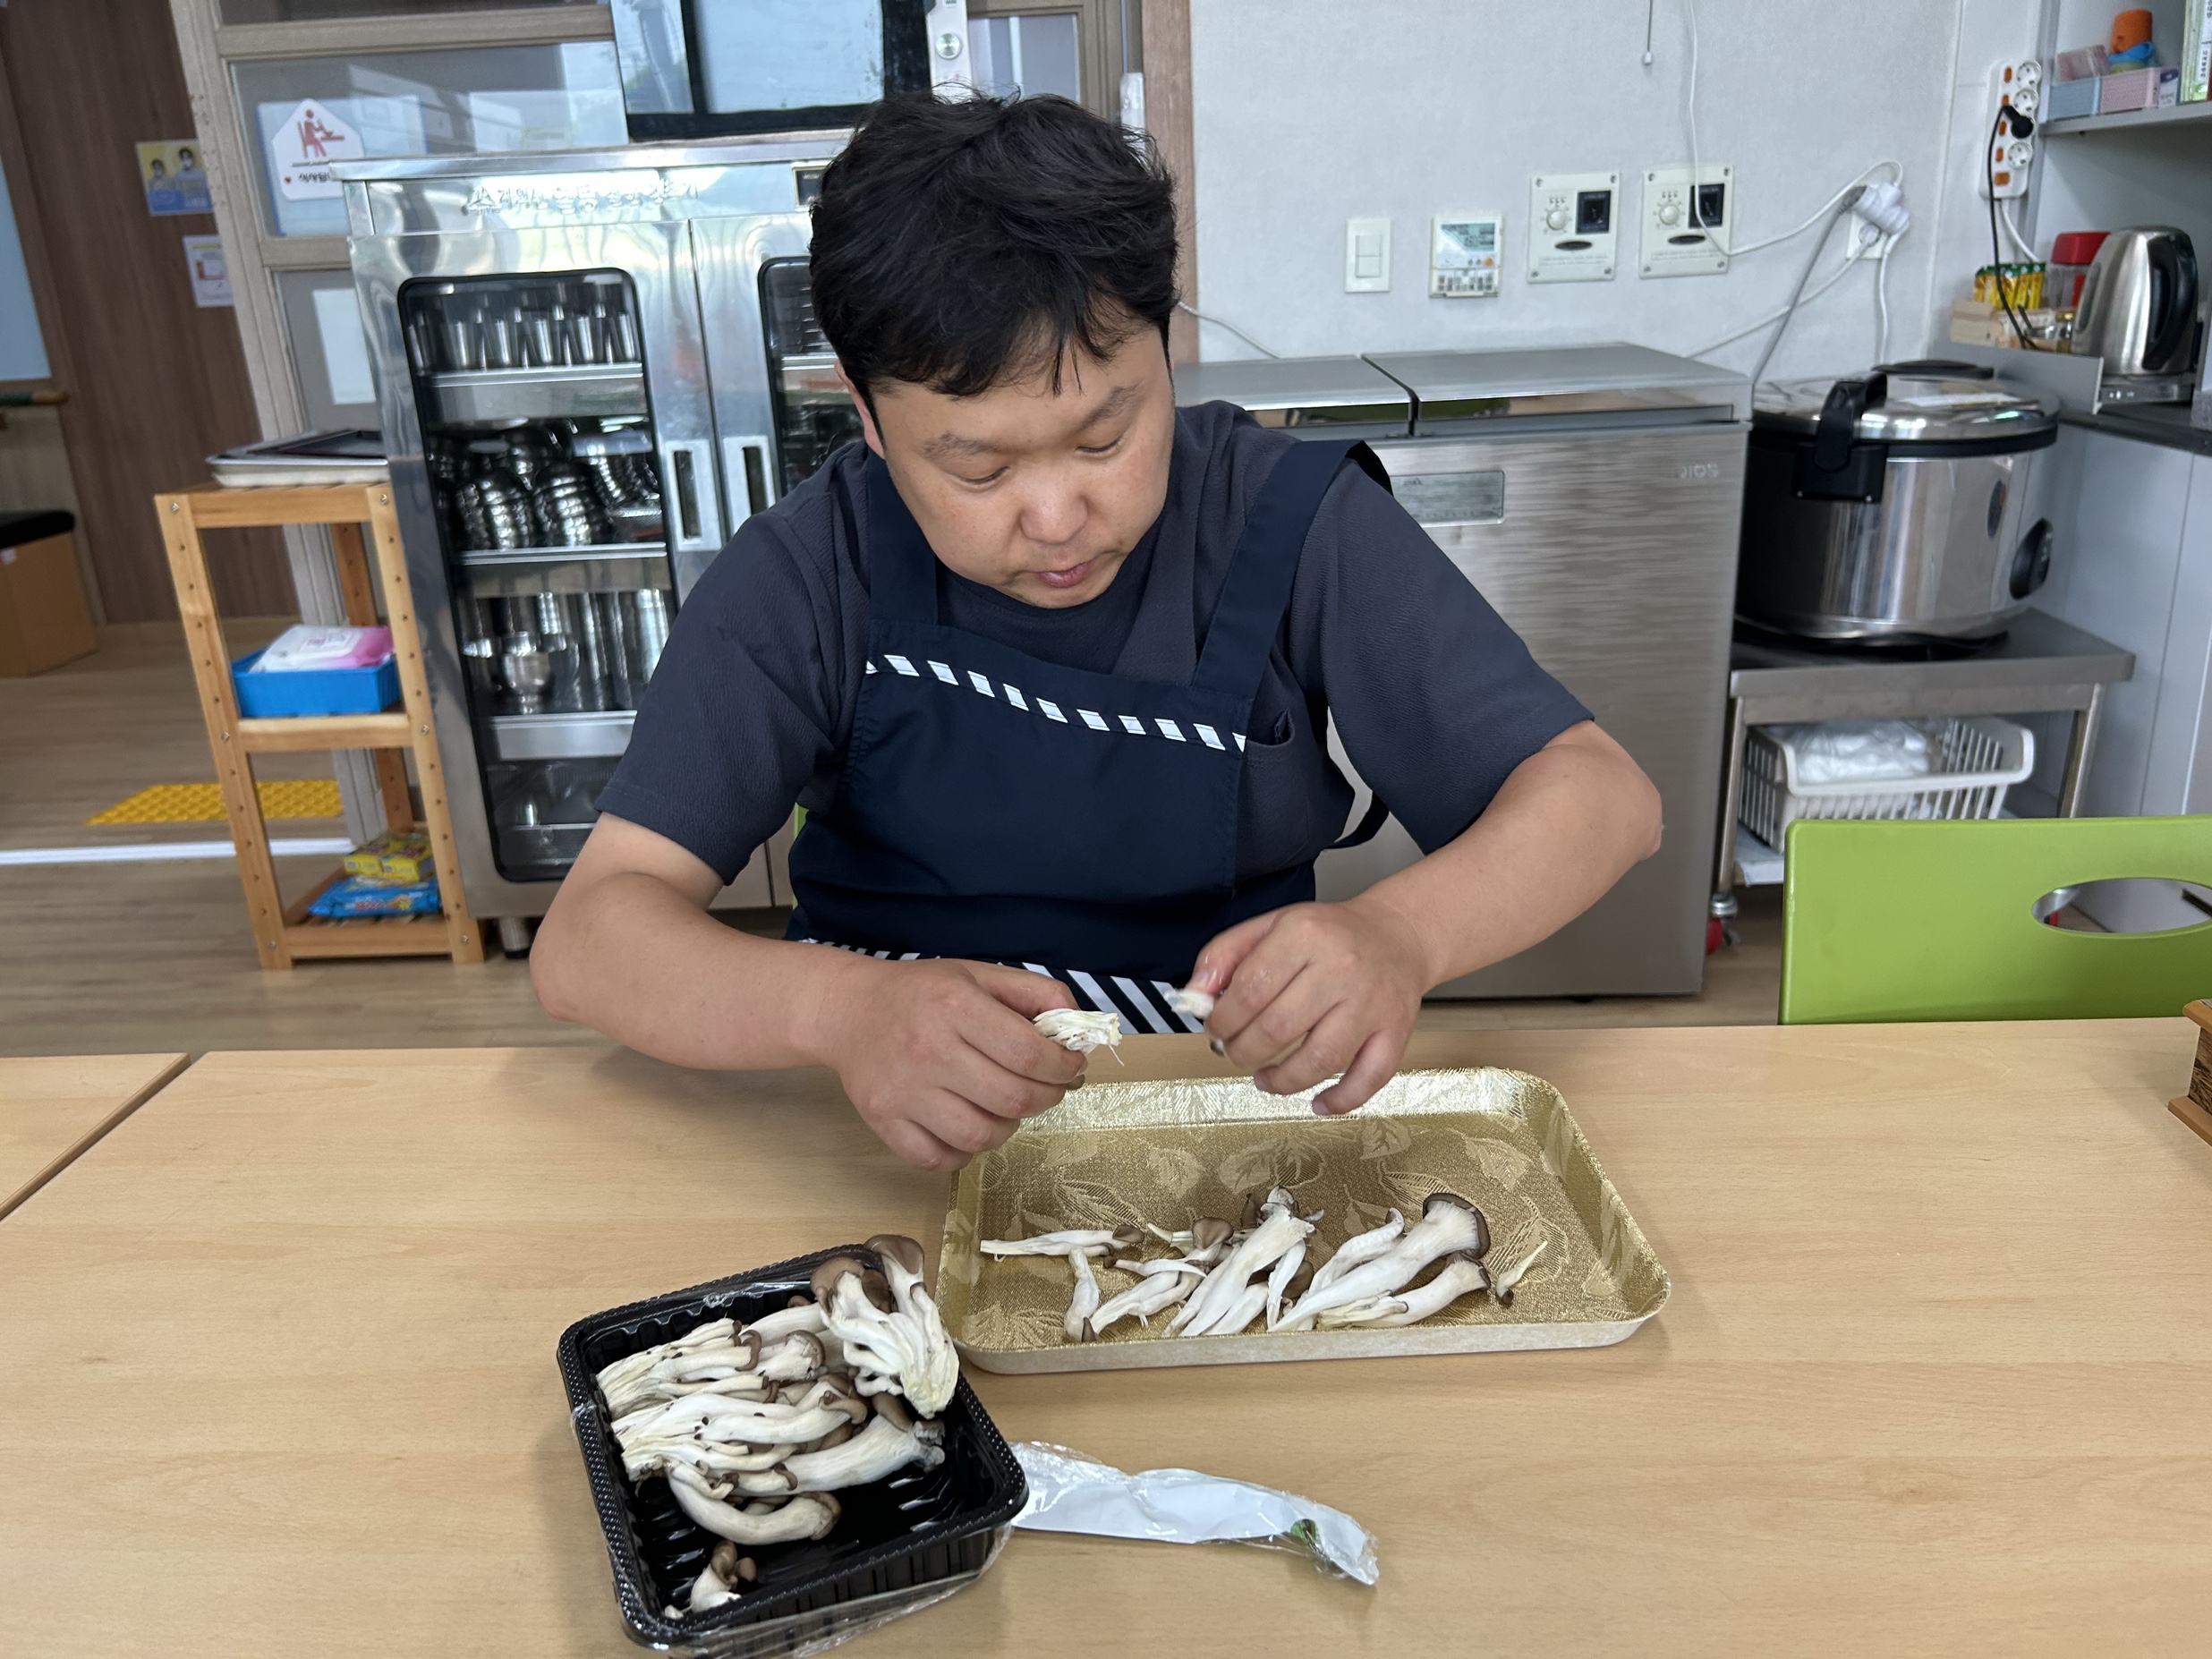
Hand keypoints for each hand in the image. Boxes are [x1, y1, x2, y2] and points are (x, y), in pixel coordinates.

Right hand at [811, 957, 1085, 1170]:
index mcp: (955, 1006)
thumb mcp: (979, 974)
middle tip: (1048, 1088)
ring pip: (981, 1136)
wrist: (849, 1011)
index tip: (1071, 1067)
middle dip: (1047, 1098)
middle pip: (1012, 1099)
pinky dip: (965, 1151)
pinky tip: (970, 1124)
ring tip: (1007, 1106)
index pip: (1028, 1054)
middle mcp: (928, 1051)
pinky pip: (941, 1159)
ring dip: (1009, 1127)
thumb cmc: (923, 993)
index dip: (1063, 1068)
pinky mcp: (884, 1122)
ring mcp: (903, 1092)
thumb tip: (1078, 1028)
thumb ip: (1034, 993)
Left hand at [1189, 895, 1432, 1114]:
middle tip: (1235, 1051)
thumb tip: (1195, 996)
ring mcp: (1371, 1004)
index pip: (1250, 989)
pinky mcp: (1395, 1031)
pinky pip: (1369, 1078)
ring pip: (1319, 1059)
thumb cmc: (1331, 934)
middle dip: (1242, 1050)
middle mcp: (1341, 969)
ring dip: (1281, 1081)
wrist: (1398, 935)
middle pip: (1278, 1028)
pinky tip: (1318, 1102)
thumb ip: (1225, 954)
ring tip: (1264, 1078)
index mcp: (1305, 935)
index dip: (1222, 1019)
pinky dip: (1341, 1100)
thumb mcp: (1272, 925)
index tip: (1215, 1028)